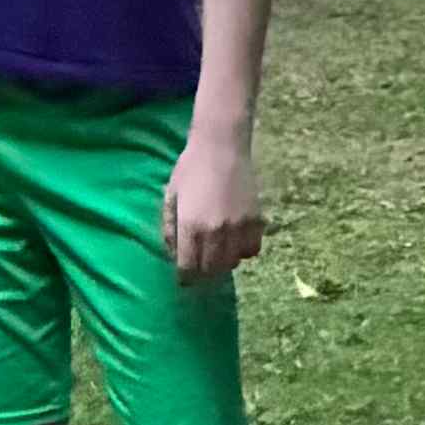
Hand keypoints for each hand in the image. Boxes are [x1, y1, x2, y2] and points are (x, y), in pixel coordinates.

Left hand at [163, 127, 262, 282]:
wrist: (222, 146)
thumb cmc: (191, 168)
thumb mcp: (171, 195)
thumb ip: (169, 227)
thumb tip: (172, 254)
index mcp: (191, 226)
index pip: (188, 268)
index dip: (185, 277)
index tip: (184, 277)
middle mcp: (215, 232)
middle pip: (211, 270)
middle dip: (203, 273)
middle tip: (200, 266)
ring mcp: (238, 229)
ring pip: (232, 263)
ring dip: (222, 262)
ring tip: (217, 252)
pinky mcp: (255, 223)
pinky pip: (251, 251)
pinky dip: (243, 251)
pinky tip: (235, 241)